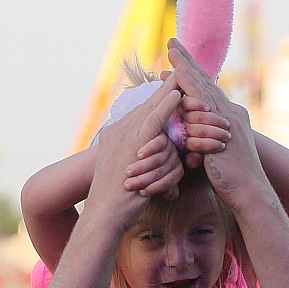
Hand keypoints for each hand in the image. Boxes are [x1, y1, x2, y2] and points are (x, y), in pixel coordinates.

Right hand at [86, 78, 183, 221]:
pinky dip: (166, 105)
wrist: (104, 214)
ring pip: (152, 109)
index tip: (172, 88)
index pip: (142, 112)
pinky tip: (177, 95)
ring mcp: (124, 136)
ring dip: (169, 94)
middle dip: (165, 89)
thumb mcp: (132, 173)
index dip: (158, 100)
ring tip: (183, 77)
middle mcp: (119, 131)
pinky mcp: (132, 145)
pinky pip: (153, 120)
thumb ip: (143, 159)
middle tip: (180, 72)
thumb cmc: (119, 201)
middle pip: (147, 105)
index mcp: (116, 136)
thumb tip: (158, 156)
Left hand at [167, 39, 271, 209]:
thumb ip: (204, 143)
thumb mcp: (215, 157)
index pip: (206, 92)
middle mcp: (231, 113)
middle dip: (188, 62)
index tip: (175, 63)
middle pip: (205, 81)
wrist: (250, 193)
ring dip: (186, 67)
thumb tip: (189, 141)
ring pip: (203, 86)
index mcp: (229, 118)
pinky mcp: (223, 125)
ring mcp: (228, 117)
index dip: (191, 76)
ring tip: (171, 50)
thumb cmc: (232, 181)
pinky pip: (202, 100)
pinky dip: (189, 85)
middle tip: (172, 42)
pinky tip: (176, 74)